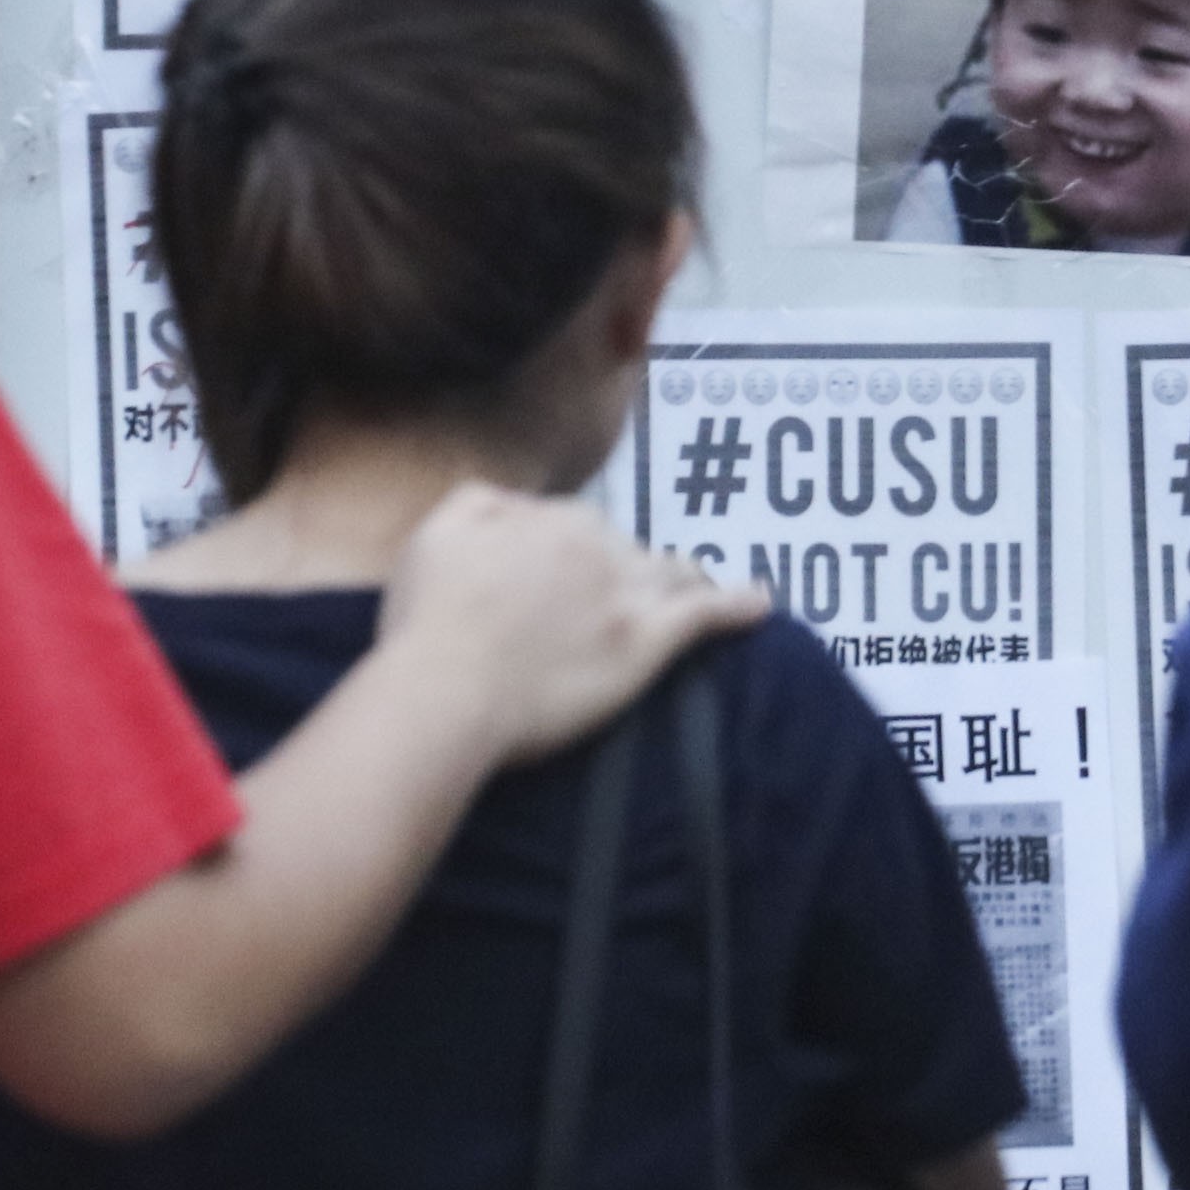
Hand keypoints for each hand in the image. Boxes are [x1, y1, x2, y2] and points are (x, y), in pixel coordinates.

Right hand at [380, 482, 767, 764]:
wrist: (446, 687)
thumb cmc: (429, 619)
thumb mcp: (437, 532)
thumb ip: (481, 502)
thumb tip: (517, 504)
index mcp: (550, 519)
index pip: (578, 526)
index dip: (575, 554)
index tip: (567, 580)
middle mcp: (597, 546)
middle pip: (629, 550)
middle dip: (628, 569)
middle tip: (618, 600)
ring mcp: (628, 594)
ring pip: (672, 574)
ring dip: (687, 577)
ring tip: (701, 588)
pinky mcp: (647, 644)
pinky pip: (706, 614)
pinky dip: (738, 605)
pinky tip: (760, 604)